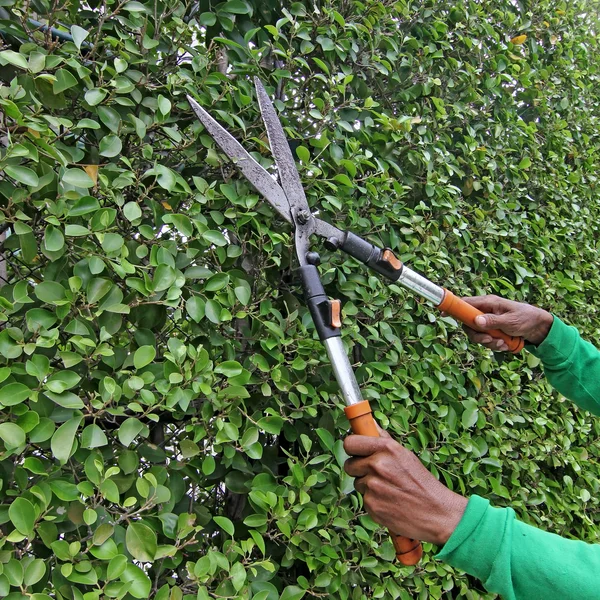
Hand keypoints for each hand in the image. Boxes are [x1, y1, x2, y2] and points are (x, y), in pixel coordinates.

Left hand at [344, 430, 467, 545]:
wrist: (437, 513)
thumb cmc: (422, 483)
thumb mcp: (405, 455)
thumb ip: (384, 440)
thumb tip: (369, 424)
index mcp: (386, 449)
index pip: (350, 442)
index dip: (352, 447)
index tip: (356, 451)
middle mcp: (377, 465)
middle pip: (349, 464)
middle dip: (358, 469)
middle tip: (375, 474)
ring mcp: (373, 486)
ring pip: (357, 483)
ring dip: (367, 486)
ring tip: (388, 489)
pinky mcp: (371, 505)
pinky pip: (364, 499)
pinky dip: (374, 501)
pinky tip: (389, 502)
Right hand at [462, 295, 552, 350]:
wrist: (538, 327)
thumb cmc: (526, 318)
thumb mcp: (511, 321)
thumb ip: (493, 321)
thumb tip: (476, 321)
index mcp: (488, 303)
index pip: (466, 303)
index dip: (454, 308)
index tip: (445, 314)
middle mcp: (485, 311)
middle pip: (469, 324)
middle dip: (478, 336)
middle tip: (489, 340)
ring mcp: (488, 321)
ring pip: (477, 334)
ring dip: (489, 342)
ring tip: (503, 344)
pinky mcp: (491, 330)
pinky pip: (486, 340)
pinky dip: (494, 345)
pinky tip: (505, 345)